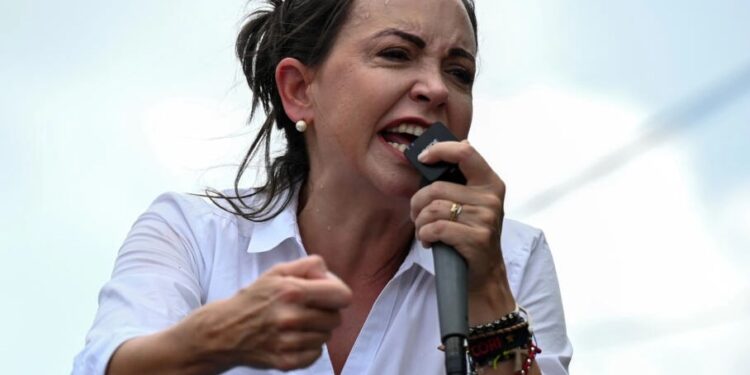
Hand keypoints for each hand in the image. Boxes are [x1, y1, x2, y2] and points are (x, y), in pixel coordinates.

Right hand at [174, 255, 351, 371]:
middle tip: (307, 310)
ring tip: (297, 324)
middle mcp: (291, 317)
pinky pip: (315, 354)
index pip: (342, 296)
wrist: (224, 330)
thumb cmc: (255, 298)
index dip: (337, 293)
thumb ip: (307, 265)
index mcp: (292, 291)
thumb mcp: (277, 272)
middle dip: (326, 312)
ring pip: (326, 337)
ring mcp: (288, 342)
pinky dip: (308, 347)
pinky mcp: (285, 361)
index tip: (327, 295)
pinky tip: (293, 339)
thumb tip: (327, 273)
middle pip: (336, 318)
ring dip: (316, 330)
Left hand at [410, 140, 514, 316]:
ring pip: (432, 209)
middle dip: (417, 203)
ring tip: (424, 231)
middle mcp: (490, 198)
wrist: (485, 275)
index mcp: (490, 183)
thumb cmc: (471, 235)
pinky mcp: (477, 238)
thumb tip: (429, 158)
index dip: (440, 150)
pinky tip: (428, 242)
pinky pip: (435, 228)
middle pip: (436, 187)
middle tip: (417, 216)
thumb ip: (456, 182)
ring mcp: (486, 218)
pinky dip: (424, 235)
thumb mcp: (472, 204)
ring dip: (420, 223)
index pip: (465, 151)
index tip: (424, 158)